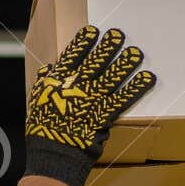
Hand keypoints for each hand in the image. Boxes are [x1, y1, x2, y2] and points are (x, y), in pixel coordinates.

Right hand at [24, 25, 155, 185]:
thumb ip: (45, 83)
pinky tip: (148, 78)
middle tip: (118, 35)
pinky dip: (136, 87)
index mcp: (58, 82)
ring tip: (136, 53)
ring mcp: (91, 100)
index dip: (84, 42)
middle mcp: (76, 86)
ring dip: (125, 63)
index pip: (72, 55)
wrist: (52, 154)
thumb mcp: (36, 102)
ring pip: (112, 76)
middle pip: (95, 61)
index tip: (94, 31)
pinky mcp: (104, 114)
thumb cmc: (42, 130)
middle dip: (108, 47)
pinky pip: (124, 97)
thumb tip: (49, 69)